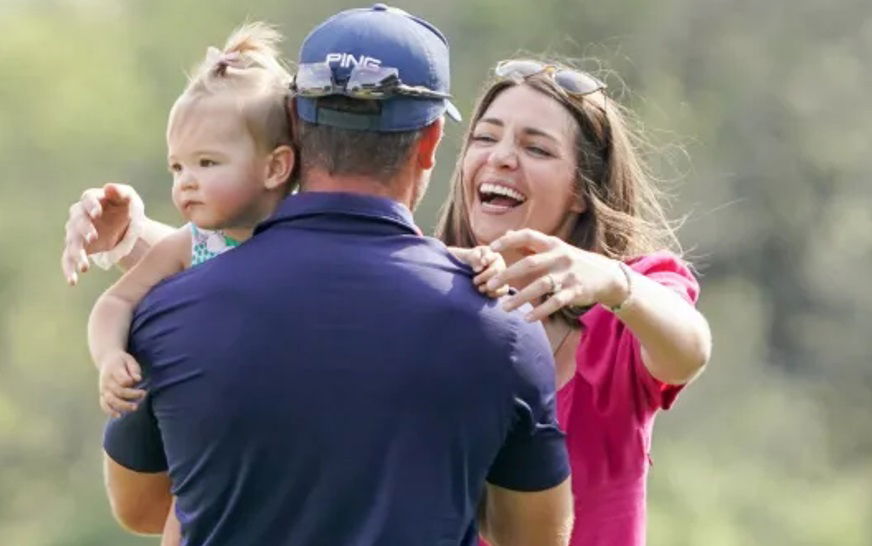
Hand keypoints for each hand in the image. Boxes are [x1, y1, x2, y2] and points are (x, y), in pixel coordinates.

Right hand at [62, 183, 142, 284]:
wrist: (124, 227)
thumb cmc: (125, 208)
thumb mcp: (129, 199)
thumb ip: (121, 192)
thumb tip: (108, 188)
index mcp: (92, 200)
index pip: (87, 199)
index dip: (91, 205)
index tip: (98, 213)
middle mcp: (79, 216)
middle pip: (77, 221)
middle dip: (85, 229)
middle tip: (94, 237)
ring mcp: (76, 233)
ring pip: (72, 242)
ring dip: (77, 253)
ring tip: (85, 267)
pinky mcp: (77, 248)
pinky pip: (68, 259)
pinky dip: (69, 269)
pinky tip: (73, 281)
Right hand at [98, 351, 145, 417]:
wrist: (107, 360)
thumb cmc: (122, 361)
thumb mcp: (129, 360)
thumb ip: (134, 369)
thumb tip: (137, 379)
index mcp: (113, 370)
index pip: (121, 379)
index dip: (130, 381)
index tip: (139, 380)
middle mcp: (106, 381)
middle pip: (118, 391)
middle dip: (131, 395)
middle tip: (143, 394)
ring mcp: (103, 389)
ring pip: (111, 400)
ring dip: (123, 405)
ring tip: (135, 407)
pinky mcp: (102, 395)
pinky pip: (104, 405)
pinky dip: (110, 411)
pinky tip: (119, 416)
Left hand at [468, 246, 509, 297]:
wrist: (468, 271)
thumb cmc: (468, 260)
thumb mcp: (468, 256)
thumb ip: (473, 257)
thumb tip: (479, 269)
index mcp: (491, 253)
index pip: (491, 255)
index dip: (486, 259)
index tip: (478, 267)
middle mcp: (499, 263)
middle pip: (496, 270)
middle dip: (484, 277)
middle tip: (475, 281)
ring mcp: (503, 275)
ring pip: (501, 281)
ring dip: (489, 287)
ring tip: (480, 288)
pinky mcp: (503, 285)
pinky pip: (504, 290)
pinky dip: (495, 293)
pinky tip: (487, 293)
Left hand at [486, 229, 627, 321]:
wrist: (607, 276)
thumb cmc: (573, 262)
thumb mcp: (556, 249)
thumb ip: (531, 244)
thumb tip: (506, 232)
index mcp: (553, 244)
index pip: (528, 236)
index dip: (509, 240)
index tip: (491, 247)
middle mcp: (560, 257)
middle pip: (530, 263)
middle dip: (508, 274)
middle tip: (490, 284)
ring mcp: (568, 274)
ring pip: (541, 286)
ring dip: (521, 297)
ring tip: (505, 307)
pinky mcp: (576, 291)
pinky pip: (555, 303)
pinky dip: (541, 311)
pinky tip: (527, 318)